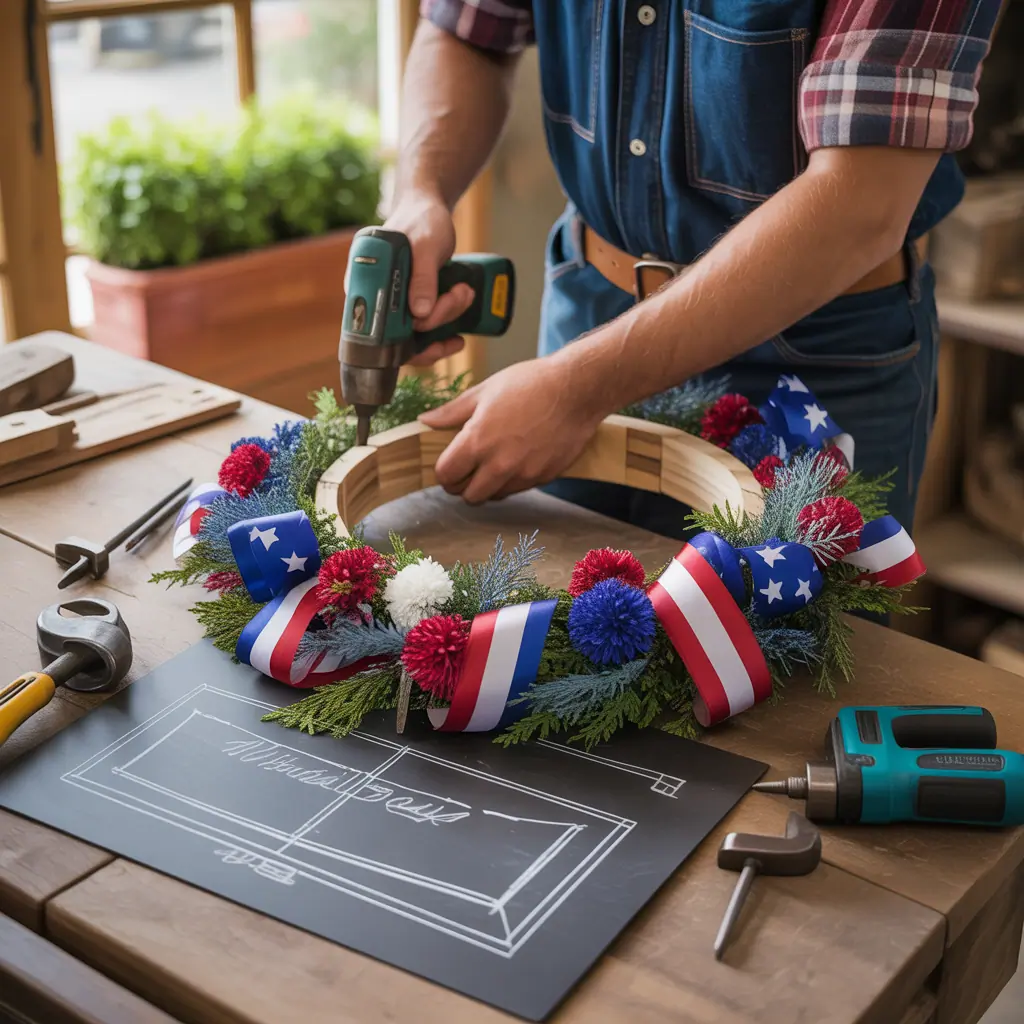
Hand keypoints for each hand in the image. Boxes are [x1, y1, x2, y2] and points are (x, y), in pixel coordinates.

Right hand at [382, 192, 474, 366]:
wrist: (427, 210)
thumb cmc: (420, 221)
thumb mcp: (425, 246)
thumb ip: (422, 278)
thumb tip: (419, 314)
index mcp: (364, 283)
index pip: (379, 330)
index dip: (411, 338)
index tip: (437, 321)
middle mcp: (375, 298)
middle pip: (403, 334)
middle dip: (439, 319)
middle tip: (461, 293)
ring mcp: (393, 302)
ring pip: (420, 330)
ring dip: (449, 315)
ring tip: (464, 291)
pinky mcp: (409, 303)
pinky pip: (427, 324)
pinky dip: (447, 317)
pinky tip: (461, 303)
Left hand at [418, 356, 606, 503]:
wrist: (577, 390)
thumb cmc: (531, 384)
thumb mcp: (485, 390)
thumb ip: (452, 411)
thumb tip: (425, 420)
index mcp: (477, 441)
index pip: (446, 475)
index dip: (444, 472)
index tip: (450, 463)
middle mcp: (498, 464)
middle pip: (467, 496)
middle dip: (463, 484)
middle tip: (469, 468)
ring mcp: (523, 474)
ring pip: (493, 496)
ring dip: (488, 485)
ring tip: (494, 462)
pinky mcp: (543, 477)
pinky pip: (518, 489)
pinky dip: (511, 481)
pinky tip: (517, 459)